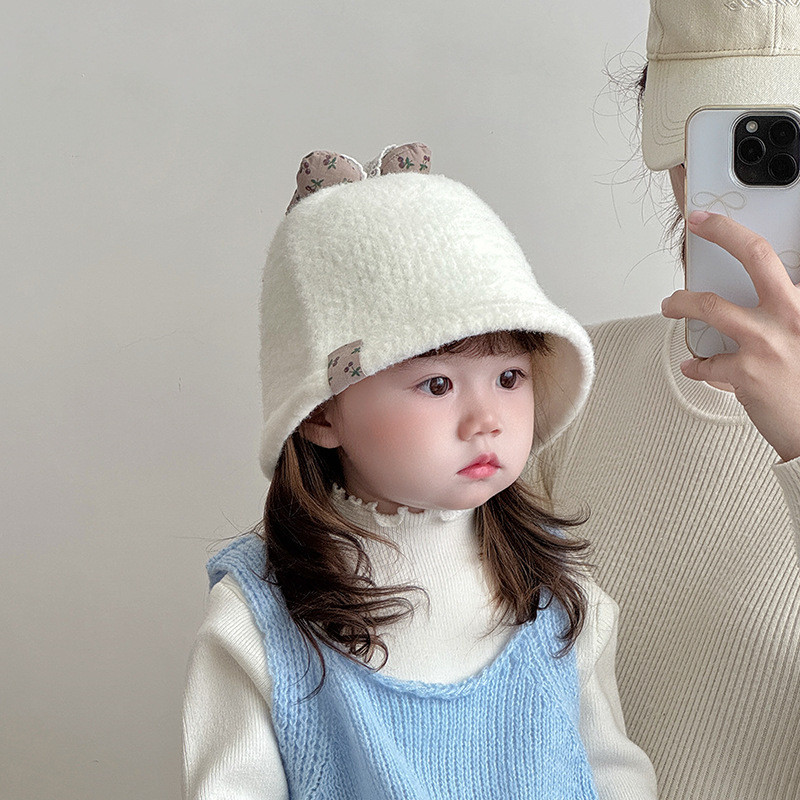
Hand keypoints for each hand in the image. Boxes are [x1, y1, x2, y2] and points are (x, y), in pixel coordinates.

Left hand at [661, 210, 799, 461]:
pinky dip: (697, 366)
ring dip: (682, 302)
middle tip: (698, 226)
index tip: (713, 221)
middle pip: (755, 257)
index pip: (774, 258)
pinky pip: (705, 365)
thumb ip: (784, 319)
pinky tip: (696, 367)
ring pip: (711, 306)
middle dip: (722, 234)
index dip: (737, 233)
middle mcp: (792, 316)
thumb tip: (753, 307)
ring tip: (670, 304)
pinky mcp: (747, 374)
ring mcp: (769, 343)